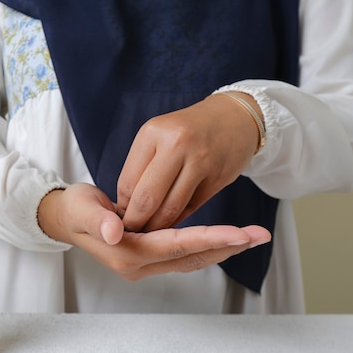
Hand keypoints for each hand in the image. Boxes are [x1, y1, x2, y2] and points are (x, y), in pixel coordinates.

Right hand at [37, 183, 270, 280]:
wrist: (66, 219)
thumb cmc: (74, 210)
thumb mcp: (81, 209)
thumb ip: (98, 220)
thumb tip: (116, 230)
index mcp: (126, 253)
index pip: (174, 246)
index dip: (207, 238)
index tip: (239, 233)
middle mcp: (139, 265)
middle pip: (191, 256)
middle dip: (226, 246)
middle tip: (260, 234)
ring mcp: (146, 263)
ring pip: (192, 258)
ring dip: (223, 247)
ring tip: (253, 235)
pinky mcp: (150, 255)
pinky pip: (185, 254)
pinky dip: (208, 246)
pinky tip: (228, 238)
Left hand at [117, 92, 261, 231]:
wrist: (233, 118)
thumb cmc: (186, 131)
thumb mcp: (158, 137)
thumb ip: (140, 169)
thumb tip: (123, 210)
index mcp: (152, 133)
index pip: (127, 183)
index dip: (121, 208)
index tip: (118, 221)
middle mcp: (176, 144)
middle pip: (147, 199)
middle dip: (136, 223)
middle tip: (131, 234)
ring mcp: (200, 161)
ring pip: (170, 208)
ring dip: (157, 227)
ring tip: (148, 233)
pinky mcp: (218, 177)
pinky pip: (191, 208)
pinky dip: (177, 220)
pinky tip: (170, 225)